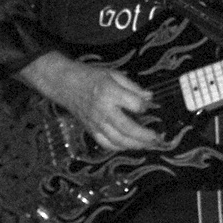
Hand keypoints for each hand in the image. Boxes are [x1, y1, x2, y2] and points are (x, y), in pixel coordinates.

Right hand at [19, 52, 159, 150]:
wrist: (65, 84)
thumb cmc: (91, 76)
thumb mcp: (114, 74)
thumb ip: (133, 87)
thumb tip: (150, 97)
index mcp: (110, 92)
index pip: (134, 104)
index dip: (145, 106)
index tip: (148, 105)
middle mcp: (103, 110)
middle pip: (127, 127)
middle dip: (145, 135)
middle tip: (157, 138)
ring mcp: (96, 122)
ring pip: (118, 140)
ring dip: (135, 145)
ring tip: (148, 145)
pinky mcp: (90, 130)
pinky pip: (106, 144)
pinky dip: (119, 147)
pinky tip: (128, 146)